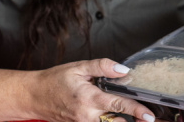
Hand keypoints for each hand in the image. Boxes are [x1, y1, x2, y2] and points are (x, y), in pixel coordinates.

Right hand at [29, 58, 155, 121]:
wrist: (33, 96)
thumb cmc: (54, 81)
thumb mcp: (79, 67)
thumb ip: (102, 67)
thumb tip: (123, 69)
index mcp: (89, 99)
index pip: (118, 105)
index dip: (136, 110)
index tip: (149, 114)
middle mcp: (87, 115)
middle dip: (134, 121)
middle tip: (149, 118)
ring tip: (137, 118)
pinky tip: (118, 117)